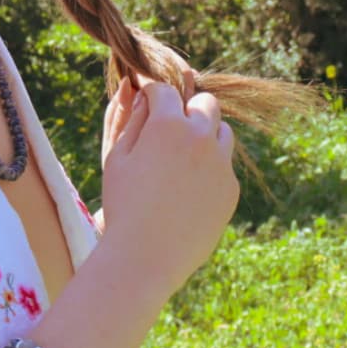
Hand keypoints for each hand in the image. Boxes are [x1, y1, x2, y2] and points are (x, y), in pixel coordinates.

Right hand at [100, 80, 238, 299]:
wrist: (146, 257)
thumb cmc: (123, 203)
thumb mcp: (116, 157)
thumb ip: (129, 119)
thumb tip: (135, 90)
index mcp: (168, 125)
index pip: (165, 90)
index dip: (153, 94)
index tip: (146, 103)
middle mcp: (200, 137)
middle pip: (205, 102)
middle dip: (187, 108)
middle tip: (168, 129)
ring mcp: (221, 164)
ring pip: (222, 131)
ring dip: (204, 134)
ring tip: (180, 159)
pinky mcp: (230, 188)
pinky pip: (224, 165)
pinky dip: (210, 167)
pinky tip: (187, 189)